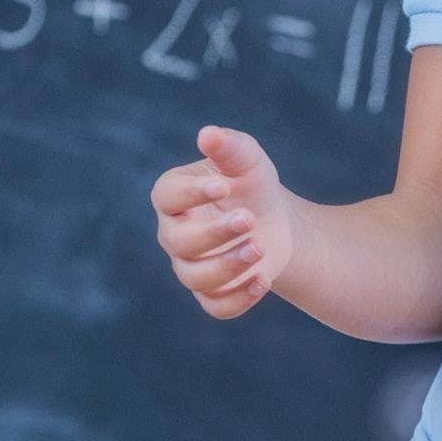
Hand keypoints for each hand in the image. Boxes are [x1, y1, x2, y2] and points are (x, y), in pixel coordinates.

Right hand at [151, 126, 298, 319]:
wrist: (275, 220)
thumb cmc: (252, 183)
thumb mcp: (247, 160)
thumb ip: (228, 146)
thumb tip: (207, 134)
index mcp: (174, 195)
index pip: (167, 196)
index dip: (191, 193)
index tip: (224, 185)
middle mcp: (174, 233)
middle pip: (178, 241)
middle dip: (214, 233)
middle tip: (249, 218)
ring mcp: (190, 265)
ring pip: (194, 277)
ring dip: (228, 266)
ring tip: (261, 247)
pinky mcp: (212, 292)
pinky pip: (215, 306)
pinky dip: (238, 299)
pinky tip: (263, 280)